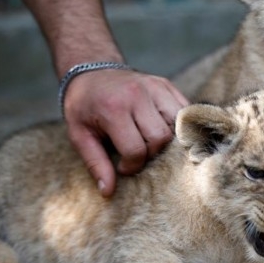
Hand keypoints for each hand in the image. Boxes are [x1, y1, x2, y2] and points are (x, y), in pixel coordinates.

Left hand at [62, 69, 188, 195]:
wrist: (91, 71)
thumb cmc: (83, 107)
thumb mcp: (79, 135)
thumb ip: (95, 163)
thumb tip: (108, 192)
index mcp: (114, 109)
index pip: (136, 149)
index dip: (132, 166)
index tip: (123, 167)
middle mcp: (138, 95)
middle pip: (160, 138)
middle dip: (151, 154)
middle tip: (138, 156)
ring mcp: (155, 87)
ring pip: (177, 124)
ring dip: (168, 140)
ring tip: (151, 144)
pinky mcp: (166, 84)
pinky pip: (184, 110)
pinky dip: (178, 125)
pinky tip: (163, 131)